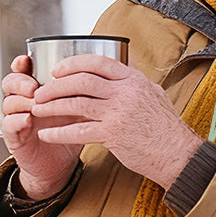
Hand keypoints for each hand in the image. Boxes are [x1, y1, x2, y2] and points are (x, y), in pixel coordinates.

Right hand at [0, 55, 84, 200]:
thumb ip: (81, 92)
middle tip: (33, 86)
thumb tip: (100, 74)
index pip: (22, 70)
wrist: (61, 163)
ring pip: (8, 102)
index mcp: (36, 89)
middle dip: (20, 81)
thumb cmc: (68, 131)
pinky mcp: (14, 137)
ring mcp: (16, 118)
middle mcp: (23, 101)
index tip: (27, 60)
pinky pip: (8, 125)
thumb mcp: (77, 108)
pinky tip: (27, 119)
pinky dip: (16, 120)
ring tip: (33, 103)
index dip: (21, 63)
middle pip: (10, 82)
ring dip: (20, 101)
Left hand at [30, 54, 203, 190]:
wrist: (177, 153)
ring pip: (76, 103)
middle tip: (40, 92)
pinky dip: (59, 132)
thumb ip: (132, 85)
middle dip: (56, 86)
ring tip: (37, 110)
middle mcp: (126, 92)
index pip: (98, 63)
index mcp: (133, 80)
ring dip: (52, 107)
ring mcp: (119, 112)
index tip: (57, 70)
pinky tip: (47, 134)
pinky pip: (79, 130)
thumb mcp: (152, 95)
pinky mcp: (114, 134)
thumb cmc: (165, 127)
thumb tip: (114, 76)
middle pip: (82, 81)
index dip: (73, 64)